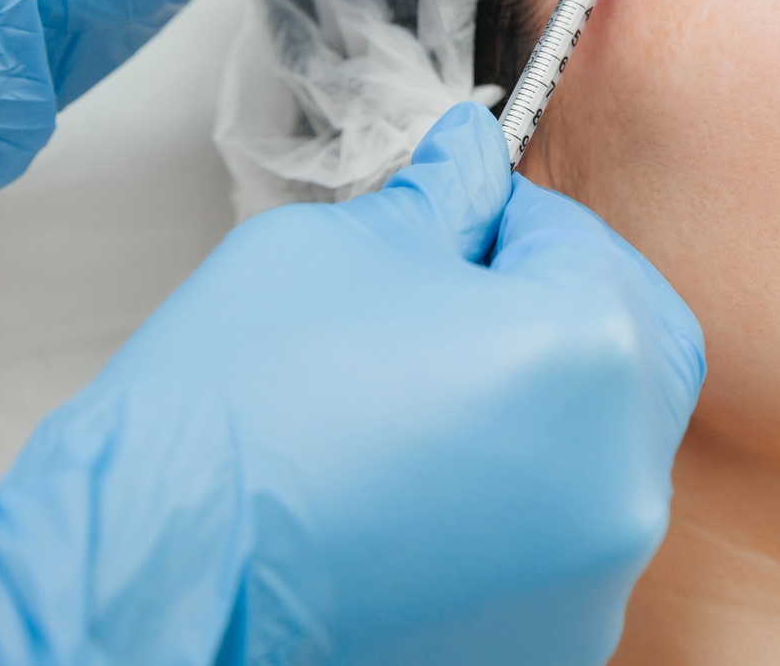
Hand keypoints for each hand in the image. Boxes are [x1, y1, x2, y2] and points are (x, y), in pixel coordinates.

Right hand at [0, 103, 705, 665]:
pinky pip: (557, 540)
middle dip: (554, 306)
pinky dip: (511, 502)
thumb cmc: (238, 416)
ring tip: (424, 397)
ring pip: (598, 452)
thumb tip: (469, 161)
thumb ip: (442, 198)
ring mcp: (592, 575)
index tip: (460, 220)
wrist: (153, 573)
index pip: (585, 245)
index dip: (511, 219)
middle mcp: (620, 477)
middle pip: (626, 350)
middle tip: (459, 297)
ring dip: (538, 408)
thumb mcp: (346, 247)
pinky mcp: (547, 638)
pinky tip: (420, 481)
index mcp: (592, 355)